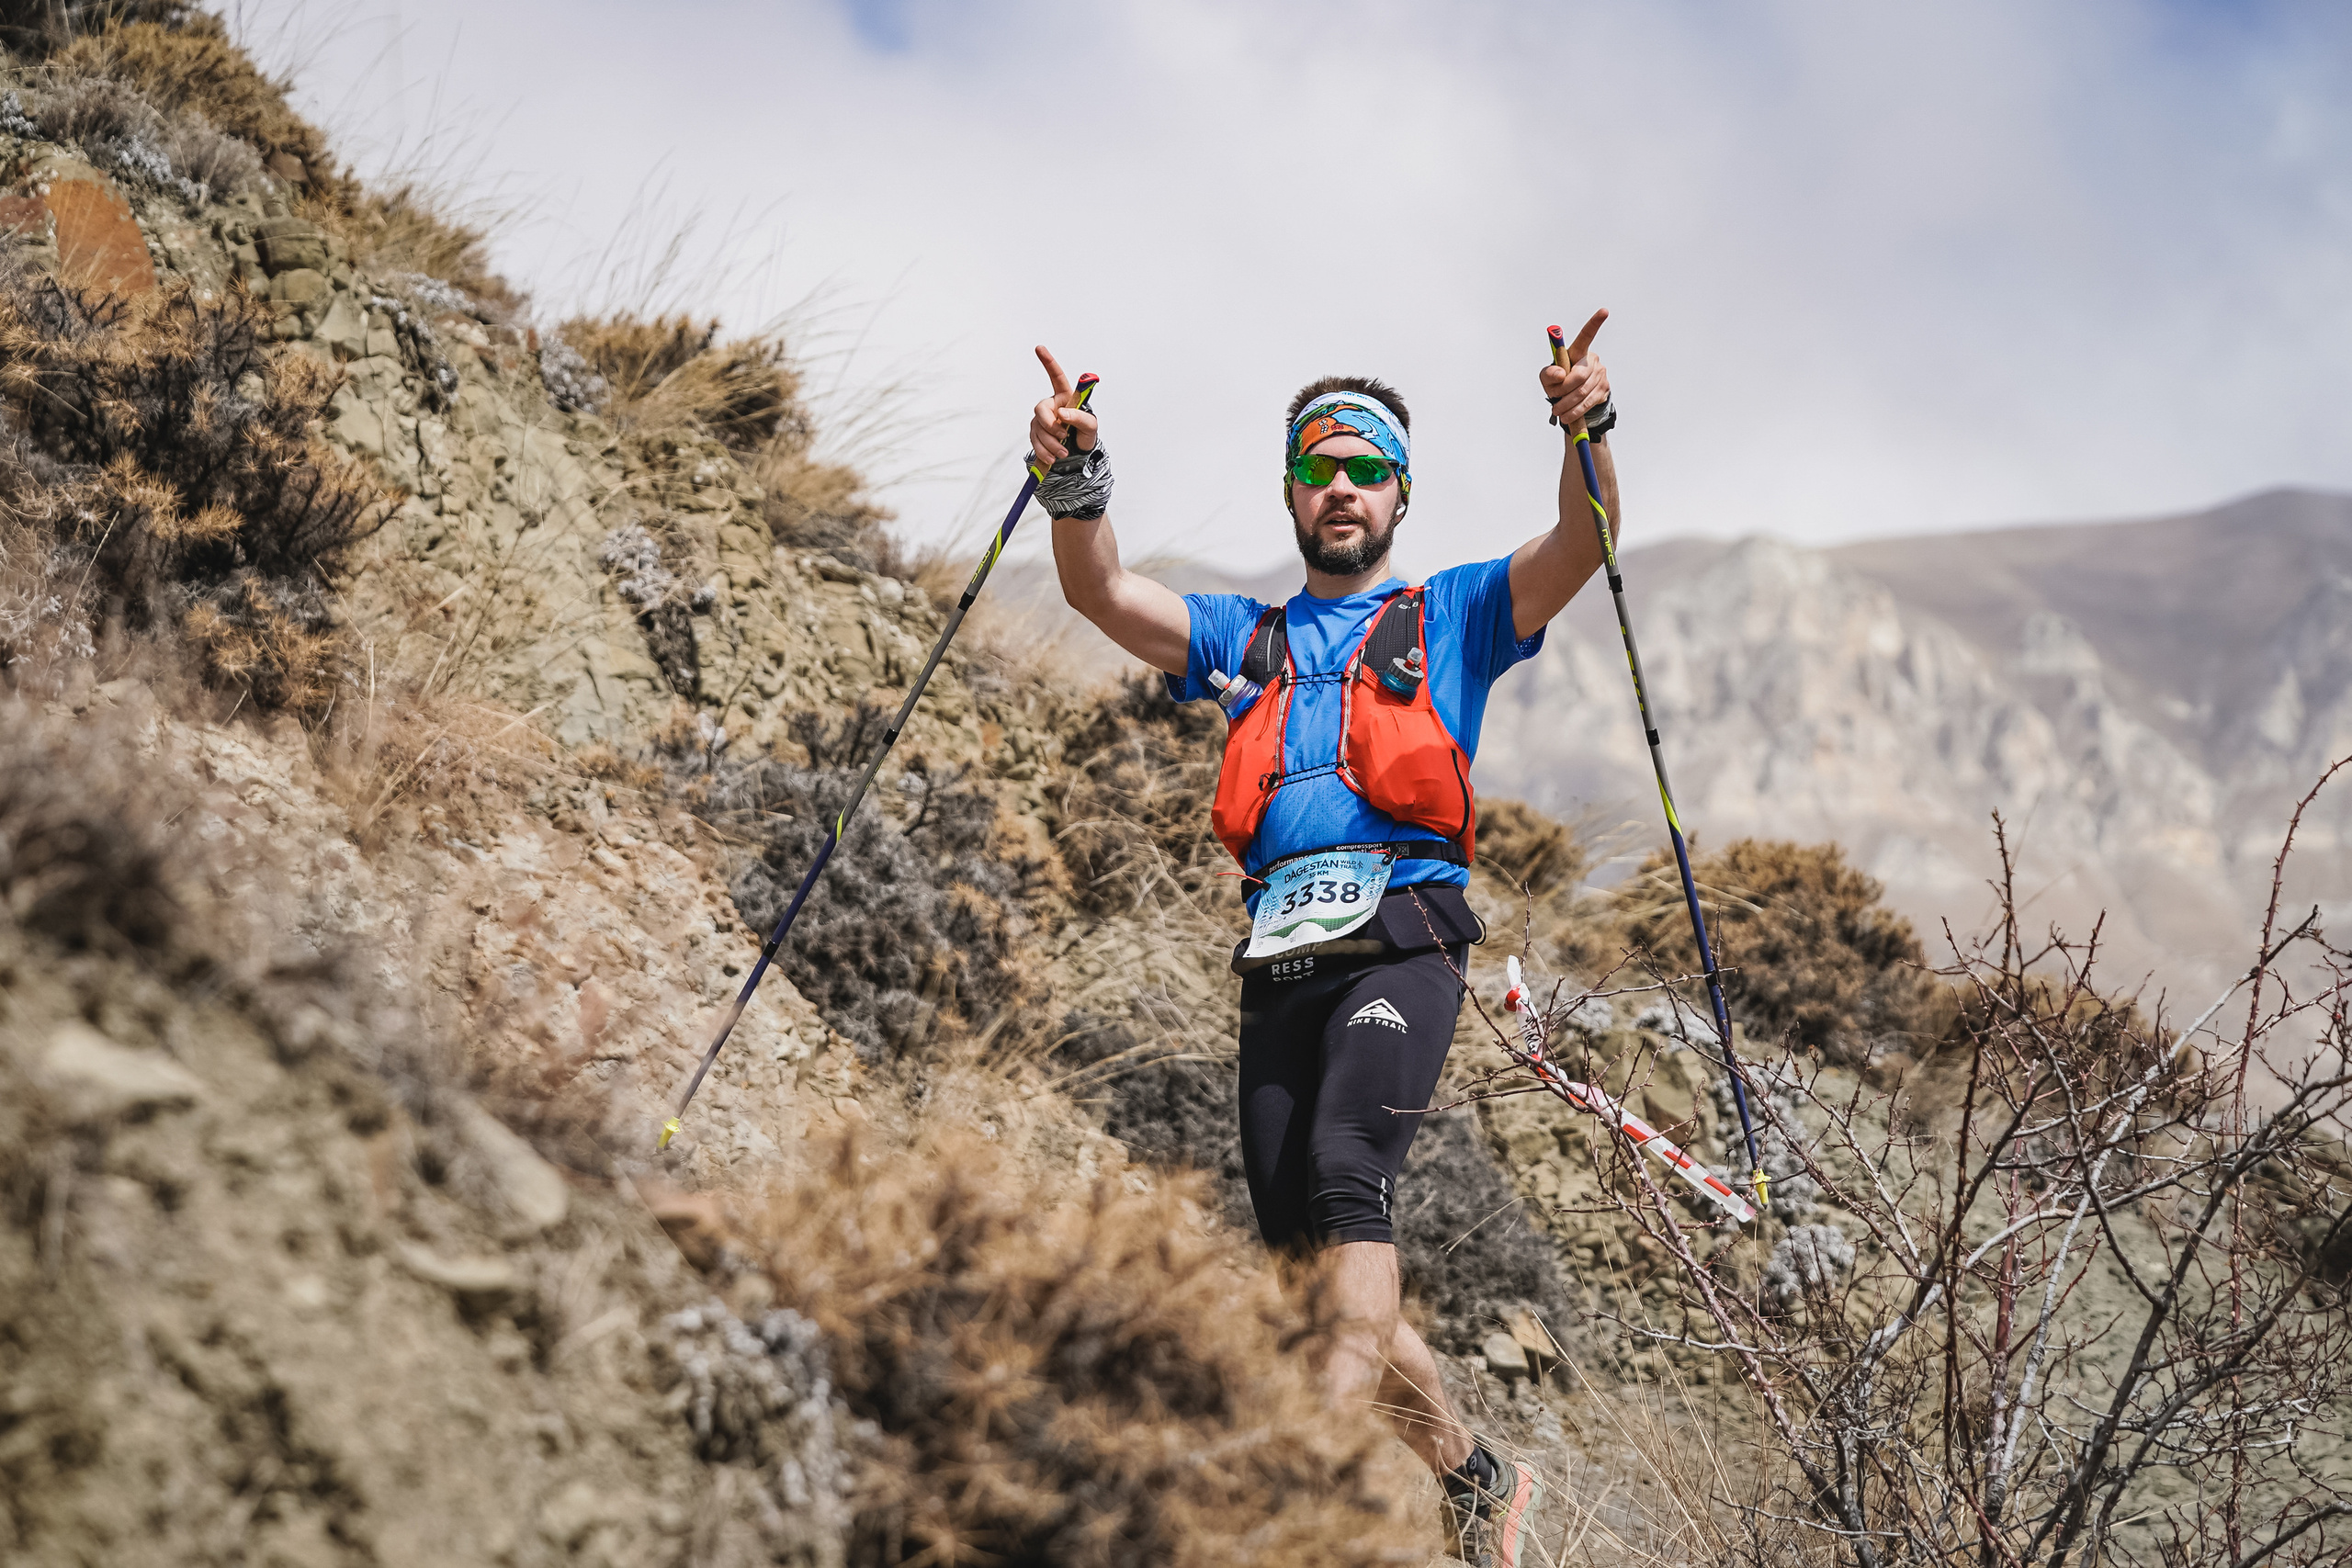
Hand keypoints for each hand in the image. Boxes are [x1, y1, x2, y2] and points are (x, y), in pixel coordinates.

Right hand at [1029, 345, 1098, 464]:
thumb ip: (1079, 418)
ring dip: (1051, 444)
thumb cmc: (1085, 433)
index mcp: (1064, 398)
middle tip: (1063, 437)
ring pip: (1038, 429)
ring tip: (1063, 453)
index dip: (1048, 362)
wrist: (1078, 452)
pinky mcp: (1036, 434)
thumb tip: (1063, 415)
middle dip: (1050, 426)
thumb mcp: (1090, 426)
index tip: (1039, 347)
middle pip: (1040, 409)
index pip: (1056, 377)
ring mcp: (1041, 420)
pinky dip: (1044, 452)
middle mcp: (1051, 406)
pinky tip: (1053, 458)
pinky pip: (1035, 442)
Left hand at [1539, 308, 1610, 428]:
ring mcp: (1600, 374)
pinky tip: (1567, 416)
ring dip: (1568, 405)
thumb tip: (1559, 373)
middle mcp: (1592, 360)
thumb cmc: (1558, 383)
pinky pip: (1589, 402)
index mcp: (1578, 352)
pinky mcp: (1604, 389)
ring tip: (1558, 411)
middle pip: (1580, 375)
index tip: (1604, 311)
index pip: (1586, 336)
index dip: (1594, 323)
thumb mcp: (1547, 378)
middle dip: (1564, 390)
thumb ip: (1548, 374)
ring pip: (1583, 391)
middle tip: (1554, 401)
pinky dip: (1576, 411)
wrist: (1572, 401)